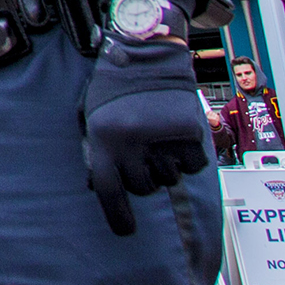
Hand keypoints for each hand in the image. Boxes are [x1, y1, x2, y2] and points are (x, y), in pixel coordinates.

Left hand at [83, 41, 210, 236]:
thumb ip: (95, 150)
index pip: (109, 189)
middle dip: (142, 177)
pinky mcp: (190, 133)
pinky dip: (187, 157)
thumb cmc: (114, 86)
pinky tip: (175, 133)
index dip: (117, 216)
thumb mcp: (92, 116)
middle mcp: (132, 141)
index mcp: (103, 137)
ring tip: (156, 137)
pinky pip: (192, 166)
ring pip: (168, 179)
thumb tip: (99, 188)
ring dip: (164, 166)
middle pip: (142, 187)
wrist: (146, 52)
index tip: (126, 232)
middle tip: (141, 151)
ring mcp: (163, 138)